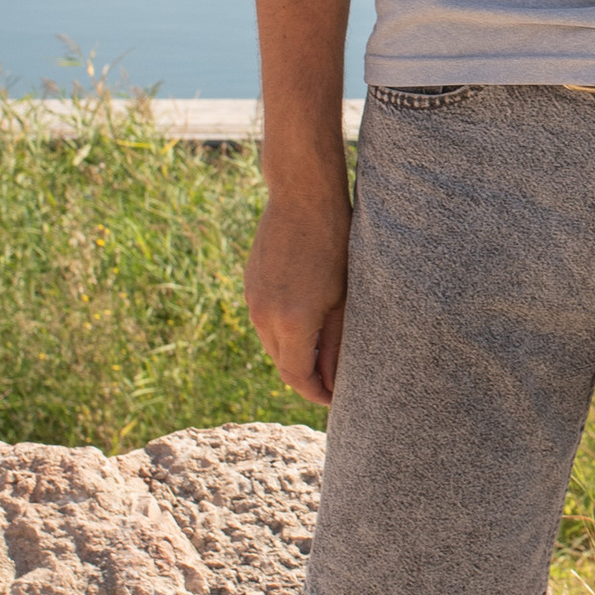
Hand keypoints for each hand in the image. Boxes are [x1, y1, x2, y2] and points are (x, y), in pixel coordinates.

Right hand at [246, 188, 351, 405]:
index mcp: (291, 321)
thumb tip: (332, 381)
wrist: (302, 196)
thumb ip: (336, 343)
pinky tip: (308, 319)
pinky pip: (264, 320)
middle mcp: (263, 314)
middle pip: (282, 364)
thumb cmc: (336, 243)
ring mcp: (252, 298)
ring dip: (295, 352)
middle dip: (307, 376)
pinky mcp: (249, 284)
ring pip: (272, 343)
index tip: (337, 398)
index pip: (297, 377)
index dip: (316, 393)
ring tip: (325, 349)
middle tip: (336, 379)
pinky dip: (283, 330)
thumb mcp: (344, 298)